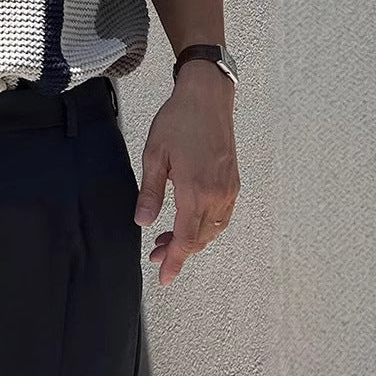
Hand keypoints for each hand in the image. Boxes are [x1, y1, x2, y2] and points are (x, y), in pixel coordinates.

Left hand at [134, 61, 239, 284]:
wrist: (207, 98)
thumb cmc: (177, 122)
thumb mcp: (155, 156)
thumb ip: (150, 193)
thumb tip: (142, 222)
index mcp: (195, 191)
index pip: (184, 238)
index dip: (173, 261)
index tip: (164, 278)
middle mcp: (217, 195)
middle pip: (199, 238)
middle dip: (178, 252)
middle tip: (154, 256)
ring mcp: (229, 189)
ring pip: (212, 230)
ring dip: (192, 240)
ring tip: (167, 241)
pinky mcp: (233, 181)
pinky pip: (221, 216)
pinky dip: (205, 227)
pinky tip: (190, 223)